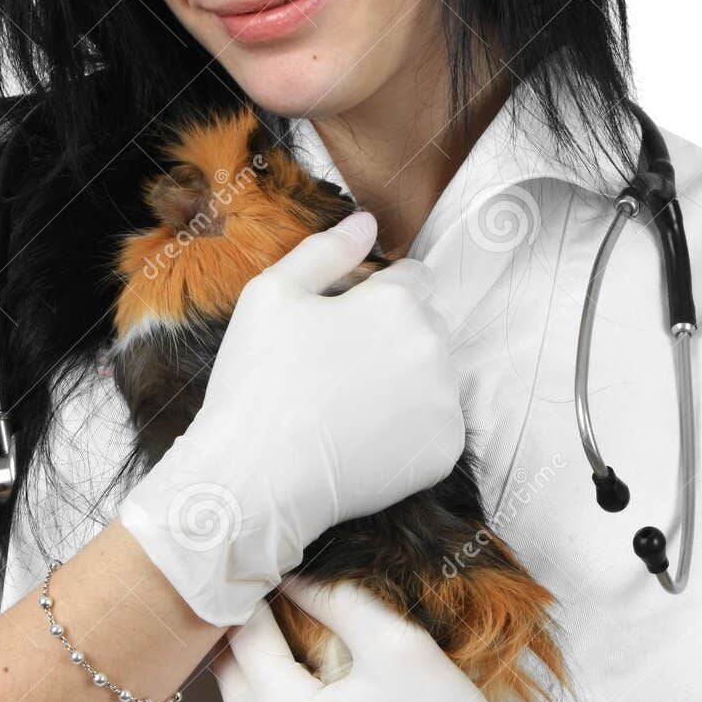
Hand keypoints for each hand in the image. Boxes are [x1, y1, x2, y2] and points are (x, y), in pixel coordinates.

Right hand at [118, 211, 464, 626]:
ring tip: (348, 406)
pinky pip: (436, 424)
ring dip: (405, 381)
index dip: (375, 296)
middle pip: (427, 326)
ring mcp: (444, 402)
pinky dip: (409, 429)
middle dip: (393, 336)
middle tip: (337, 370)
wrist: (257, 479)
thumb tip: (368, 222)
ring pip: (434, 375)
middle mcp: (434, 347)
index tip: (343, 325)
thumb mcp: (271, 295)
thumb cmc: (257, 382)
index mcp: (398, 302)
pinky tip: (364, 438)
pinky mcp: (444, 450)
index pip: (413, 279)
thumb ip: (326, 250)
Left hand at [214, 576, 646, 701]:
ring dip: (258, 675)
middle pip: (231, 680)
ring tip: (286, 637)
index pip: (247, 642)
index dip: (254, 600)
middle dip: (247, 637)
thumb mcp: (397, 644)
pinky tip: (303, 691)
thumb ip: (335, 600)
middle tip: (270, 598)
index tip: (267, 569)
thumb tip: (289, 578)